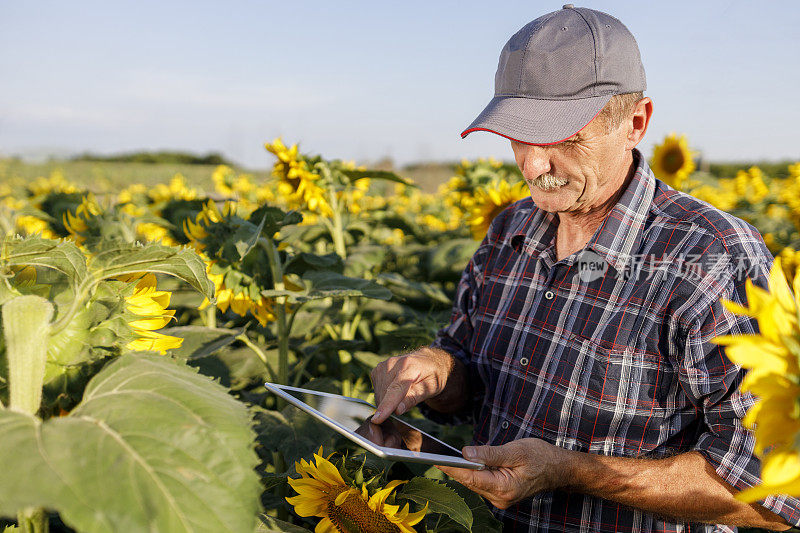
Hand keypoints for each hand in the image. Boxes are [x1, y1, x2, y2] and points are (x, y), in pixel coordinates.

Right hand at [370, 348, 454, 423]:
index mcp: (410, 366)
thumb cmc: (431, 376)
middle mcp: (393, 363)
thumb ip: (413, 398)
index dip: (387, 405)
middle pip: (385, 395)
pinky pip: (376, 391)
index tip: (378, 419)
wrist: (427, 361)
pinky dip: (384, 395)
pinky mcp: (377, 369)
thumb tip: (397, 410)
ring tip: (404, 393)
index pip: (396, 389)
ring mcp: (383, 365)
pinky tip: (395, 389)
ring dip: (388, 401)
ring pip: (379, 395)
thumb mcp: (430, 389)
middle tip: (408, 400)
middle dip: (392, 406)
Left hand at [437, 438, 568, 509]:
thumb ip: (489, 454)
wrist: (558, 469)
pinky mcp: (500, 494)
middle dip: (454, 467)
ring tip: (445, 455)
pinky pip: (481, 482)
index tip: (434, 458)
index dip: (451, 467)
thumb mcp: (516, 451)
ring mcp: (499, 498)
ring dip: (463, 469)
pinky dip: (473, 472)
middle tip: (433, 452)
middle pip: (469, 481)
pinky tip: (466, 462)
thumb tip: (465, 454)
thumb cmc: (541, 457)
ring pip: (474, 482)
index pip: (470, 478)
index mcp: (504, 488)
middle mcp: (499, 498)